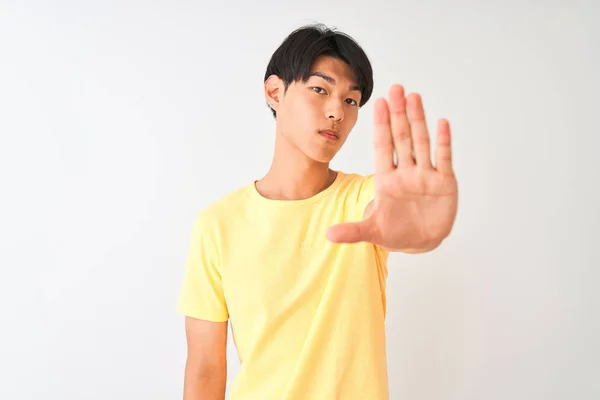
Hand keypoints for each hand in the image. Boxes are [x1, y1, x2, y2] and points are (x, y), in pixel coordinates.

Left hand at [327, 84, 457, 250]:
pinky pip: (443, 159)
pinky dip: (443, 142)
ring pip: (422, 143)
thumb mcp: (372, 231)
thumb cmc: (395, 232)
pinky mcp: (444, 183)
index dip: (382, 125)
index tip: (378, 103)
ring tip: (414, 97)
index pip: (383, 146)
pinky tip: (442, 123)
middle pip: (402, 138)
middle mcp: (406, 172)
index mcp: (386, 179)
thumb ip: (352, 232)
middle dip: (398, 114)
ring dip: (419, 120)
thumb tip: (327, 236)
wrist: (420, 242)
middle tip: (396, 88)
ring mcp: (425, 175)